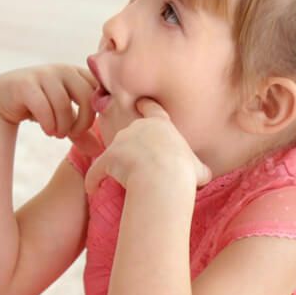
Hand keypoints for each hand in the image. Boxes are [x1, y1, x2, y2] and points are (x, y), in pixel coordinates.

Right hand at [0, 64, 101, 141]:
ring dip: (63, 126)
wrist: (4, 96)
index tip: (86, 125)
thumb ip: (81, 131)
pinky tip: (47, 130)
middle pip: (86, 96)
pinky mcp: (26, 84)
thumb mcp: (64, 118)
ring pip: (63, 104)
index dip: (98, 110)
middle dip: (83, 122)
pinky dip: (48, 123)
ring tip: (57, 133)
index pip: (100, 89)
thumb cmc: (40, 105)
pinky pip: (43, 107)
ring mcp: (44, 74)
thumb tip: (98, 150)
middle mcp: (63, 70)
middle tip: (73, 133)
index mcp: (78, 73)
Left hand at [82, 98, 211, 195]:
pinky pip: (97, 170)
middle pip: (131, 134)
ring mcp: (120, 141)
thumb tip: (204, 175)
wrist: (163, 176)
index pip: (152, 109)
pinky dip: (93, 180)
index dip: (147, 106)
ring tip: (121, 182)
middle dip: (134, 148)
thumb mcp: (199, 169)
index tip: (142, 104)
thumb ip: (198, 168)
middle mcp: (138, 127)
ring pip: (115, 152)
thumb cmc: (184, 171)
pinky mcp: (107, 157)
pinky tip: (91, 189)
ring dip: (117, 166)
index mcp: (161, 125)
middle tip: (142, 167)